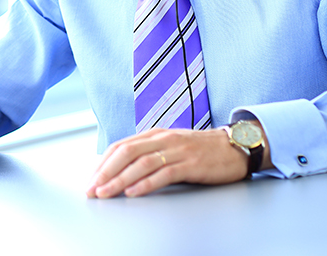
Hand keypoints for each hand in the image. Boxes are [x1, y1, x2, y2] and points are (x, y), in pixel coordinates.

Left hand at [87, 126, 265, 198]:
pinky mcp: (191, 164)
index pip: (121, 146)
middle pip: (126, 153)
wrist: (236, 147)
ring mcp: (178, 150)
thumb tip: (122, 169)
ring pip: (141, 163)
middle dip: (105, 172)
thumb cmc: (202, 150)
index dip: (103, 163)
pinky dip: (146, 183)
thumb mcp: (171, 146)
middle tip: (92, 189)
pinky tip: (134, 192)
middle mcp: (163, 139)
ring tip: (106, 193)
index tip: (91, 180)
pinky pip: (164, 173)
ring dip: (120, 179)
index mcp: (155, 134)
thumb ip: (149, 153)